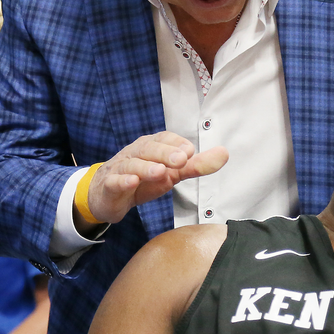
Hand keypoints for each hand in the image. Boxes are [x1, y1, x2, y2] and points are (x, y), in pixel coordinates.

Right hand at [83, 132, 227, 230]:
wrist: (109, 195)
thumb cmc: (143, 180)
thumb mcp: (172, 173)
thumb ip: (196, 165)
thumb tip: (224, 154)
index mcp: (151, 146)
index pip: (164, 139)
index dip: (176, 144)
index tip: (190, 152)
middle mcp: (135, 153)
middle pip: (149, 149)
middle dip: (165, 153)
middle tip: (181, 160)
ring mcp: (121, 169)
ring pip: (132, 165)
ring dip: (146, 167)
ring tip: (160, 172)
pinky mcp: (109, 186)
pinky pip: (115, 181)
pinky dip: (123, 181)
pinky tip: (132, 183)